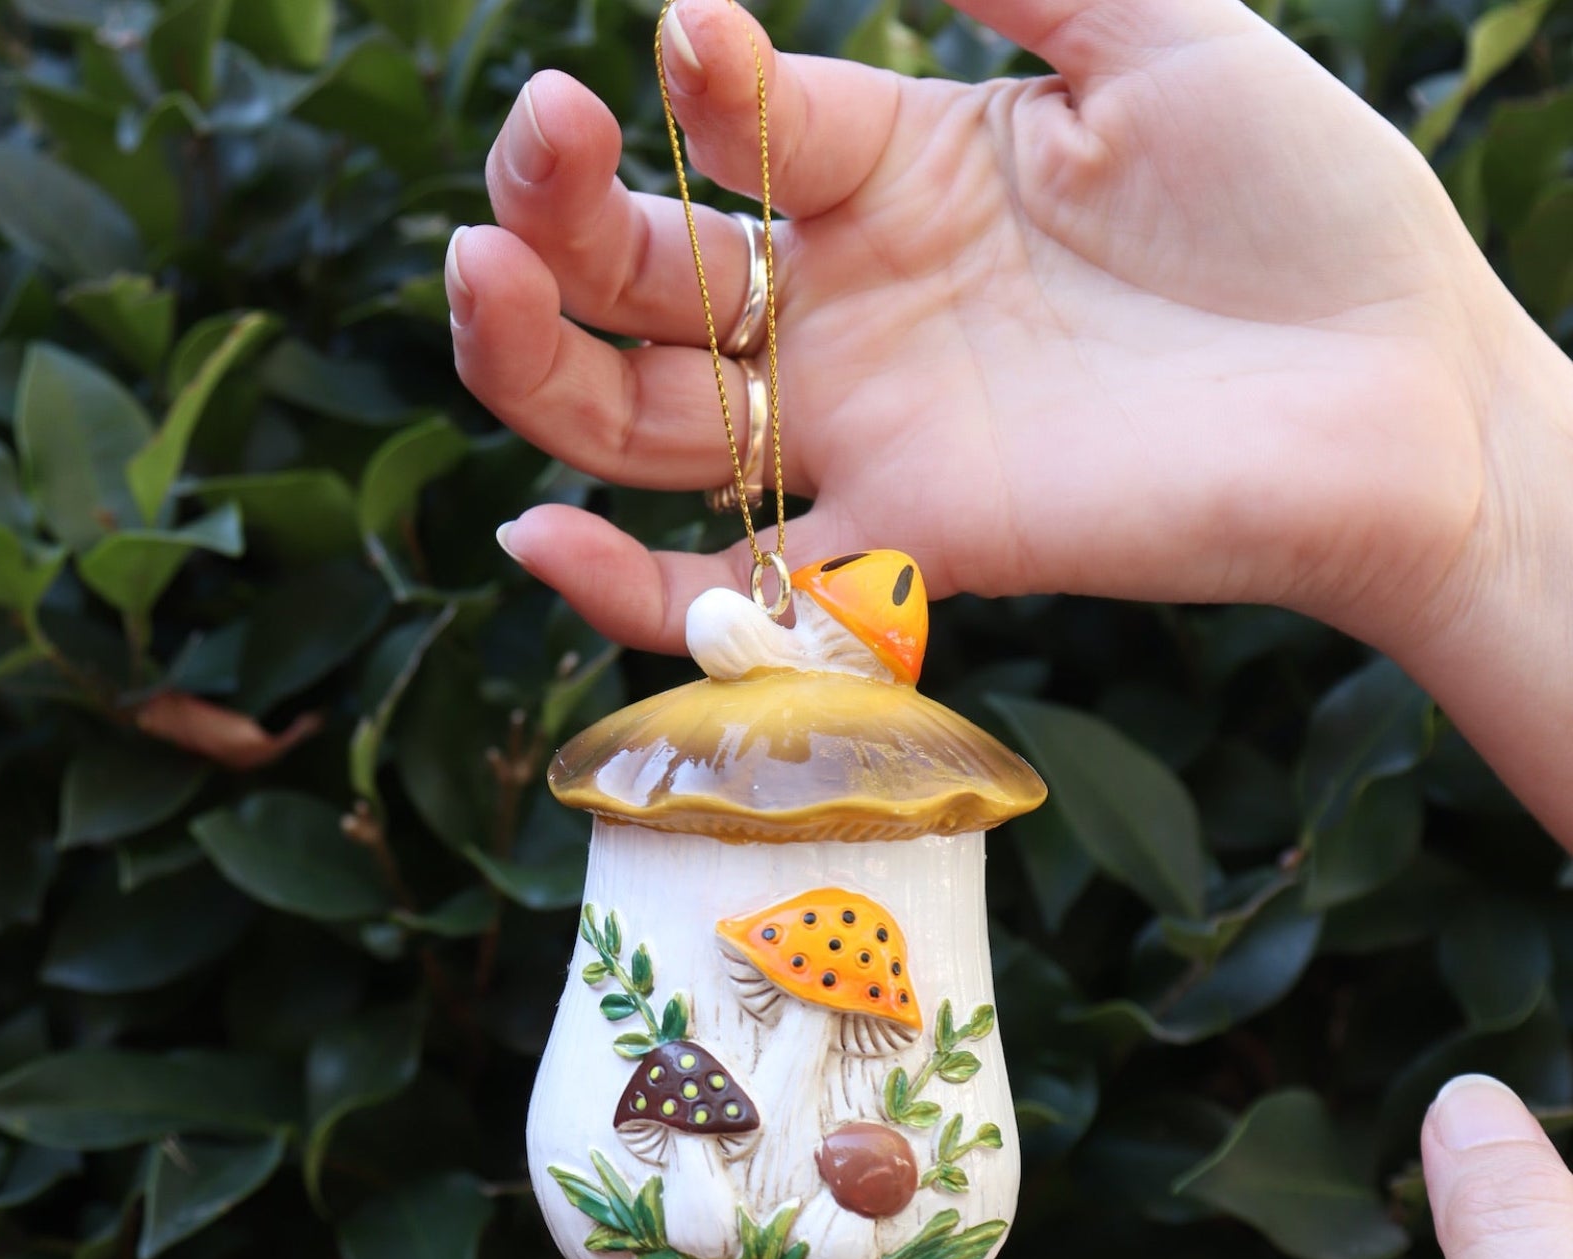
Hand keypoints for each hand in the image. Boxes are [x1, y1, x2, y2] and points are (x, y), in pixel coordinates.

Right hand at [448, 0, 1534, 659]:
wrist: (1395, 397)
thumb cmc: (1302, 214)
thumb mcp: (1159, 38)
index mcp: (897, 175)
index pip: (733, 130)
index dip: (694, 88)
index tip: (696, 41)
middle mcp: (854, 311)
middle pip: (644, 279)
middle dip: (560, 215)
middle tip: (535, 151)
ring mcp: (867, 436)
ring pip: (645, 424)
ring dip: (538, 364)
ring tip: (479, 277)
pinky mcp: (903, 549)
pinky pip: (735, 588)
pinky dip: (629, 586)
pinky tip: (534, 535)